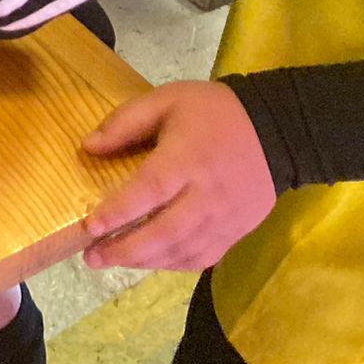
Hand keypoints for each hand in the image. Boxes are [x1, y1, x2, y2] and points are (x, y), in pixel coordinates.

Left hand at [80, 81, 276, 270]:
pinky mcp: (237, 232)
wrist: (275, 131)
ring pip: (182, 250)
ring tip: (112, 260)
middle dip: (126, 249)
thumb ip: (125, 122)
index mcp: (188, 158)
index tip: (90, 225)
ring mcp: (225, 219)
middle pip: (165, 232)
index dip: (119, 211)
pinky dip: (173, 263)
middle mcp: (207, 195)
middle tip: (92, 257)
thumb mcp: (165, 100)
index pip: (150, 190)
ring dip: (145, 261)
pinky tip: (150, 261)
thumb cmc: (212, 112)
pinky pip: (203, 256)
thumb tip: (88, 147)